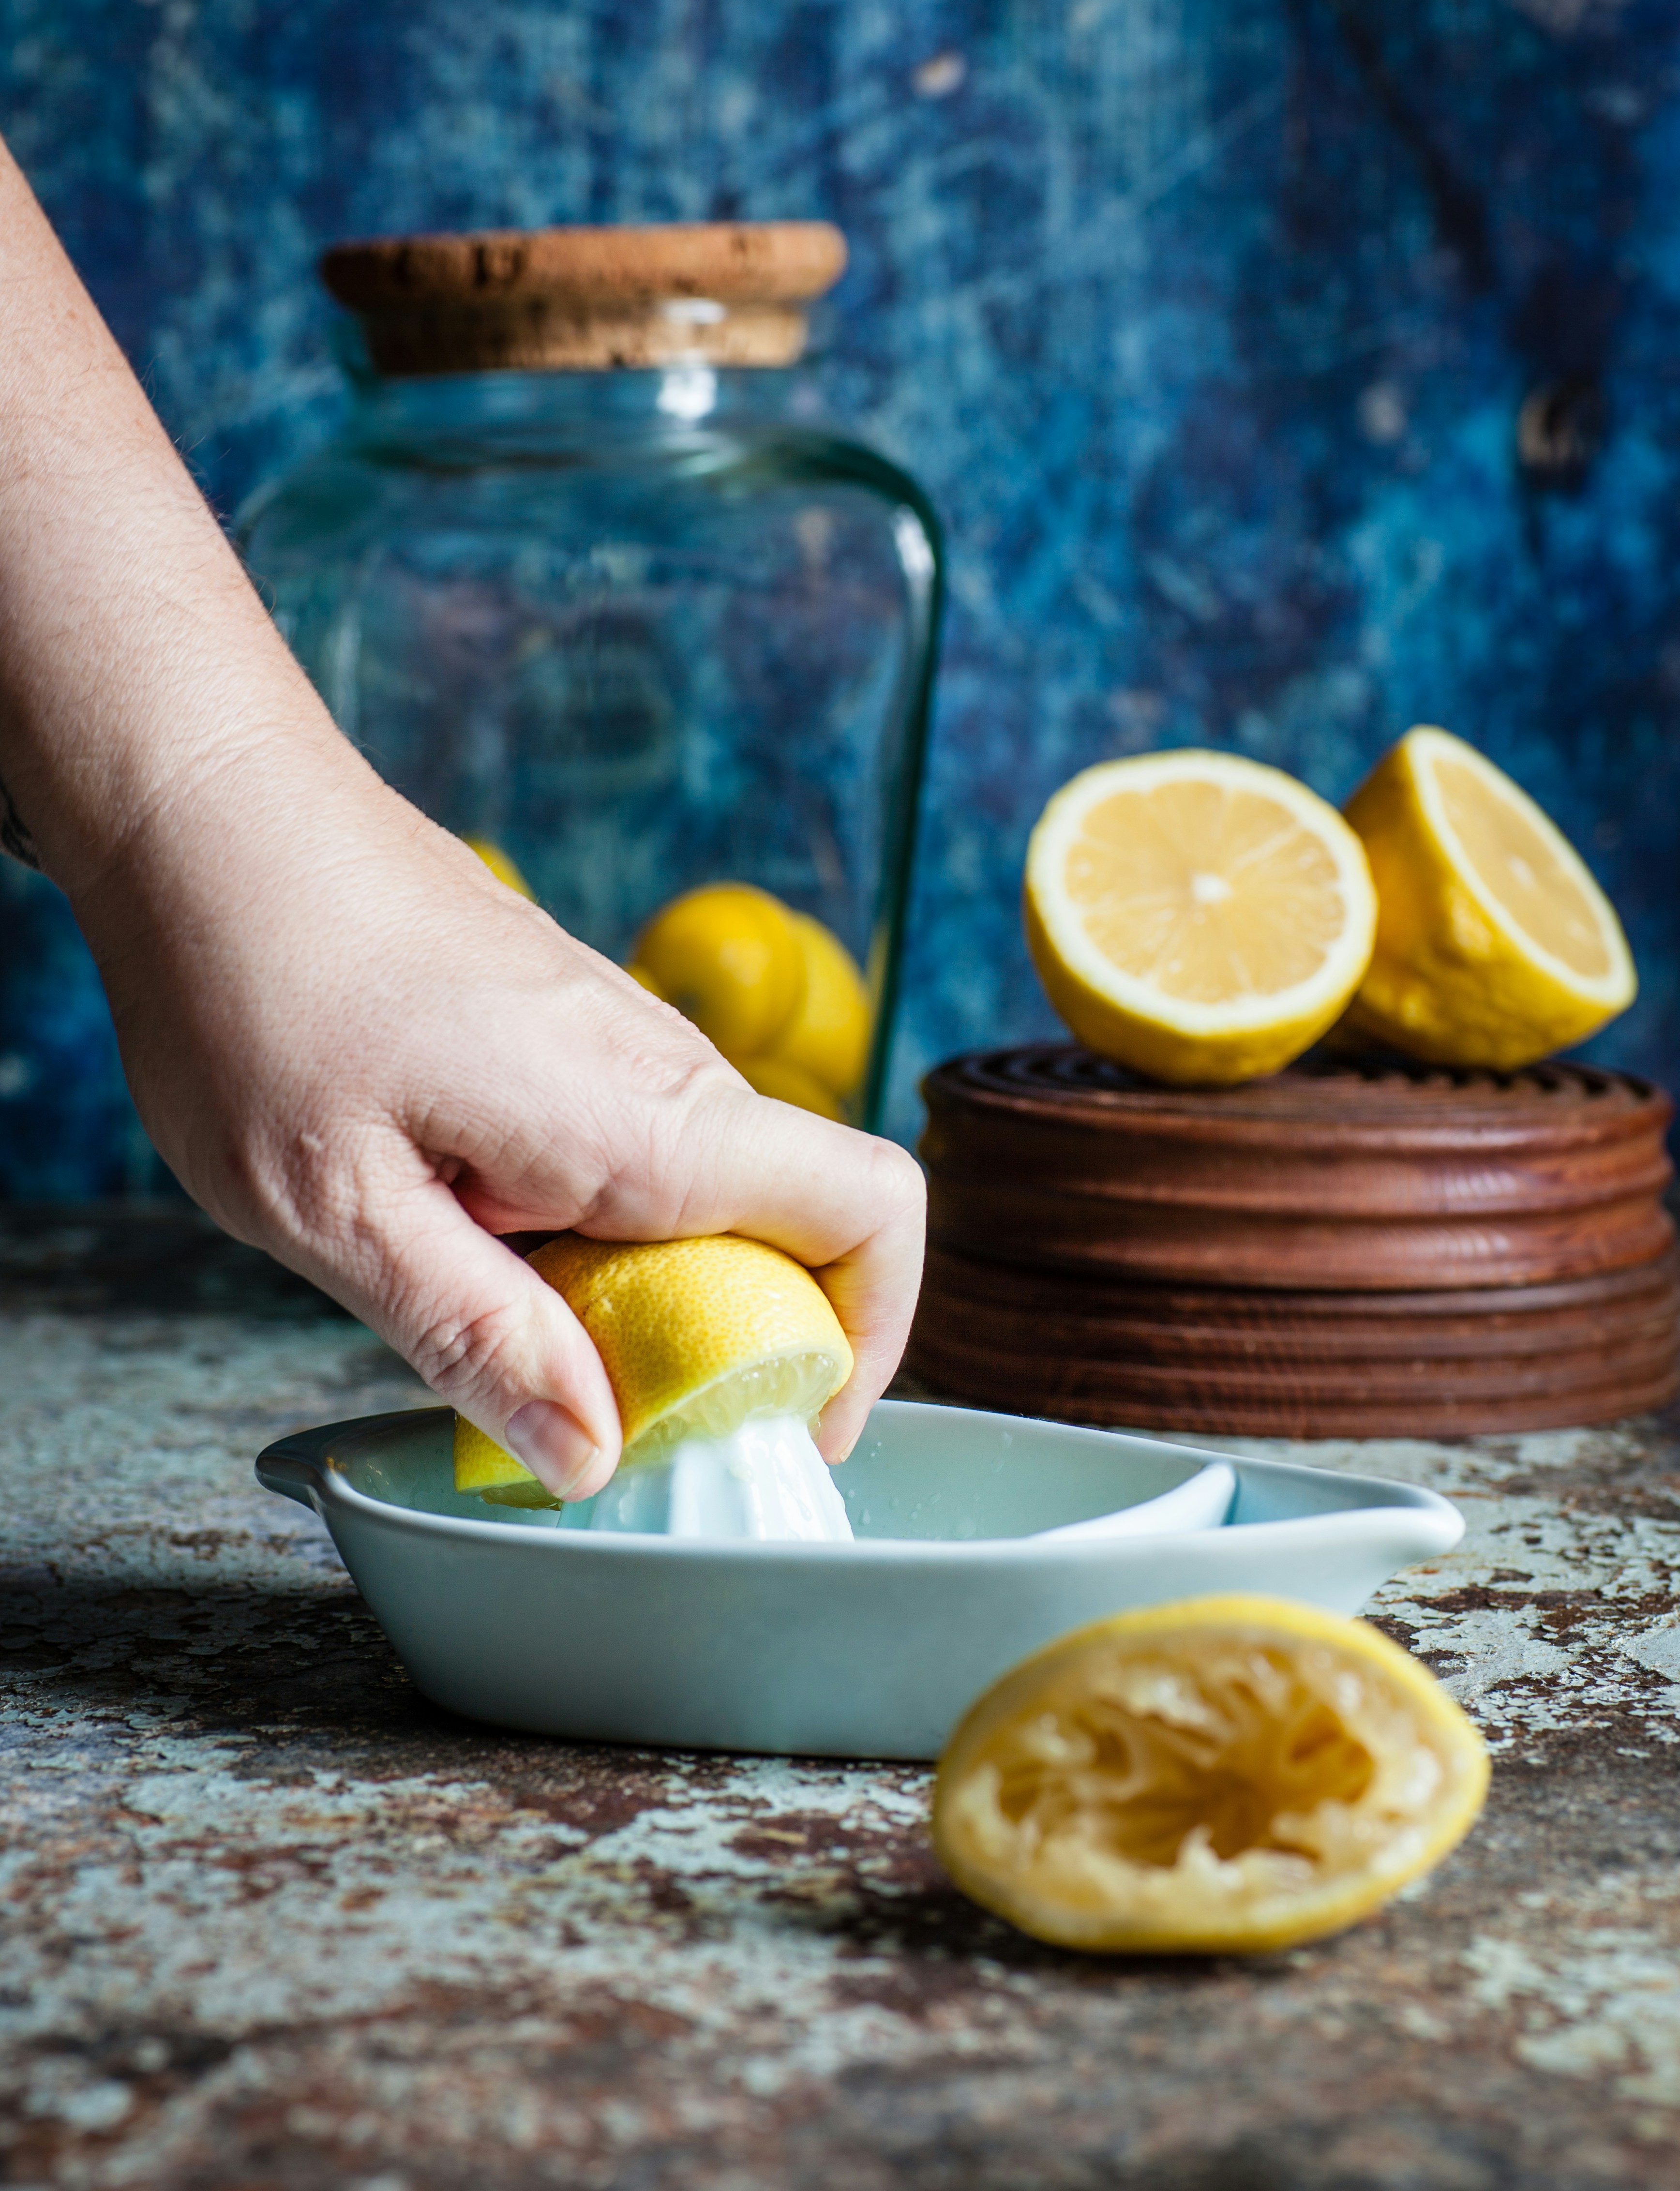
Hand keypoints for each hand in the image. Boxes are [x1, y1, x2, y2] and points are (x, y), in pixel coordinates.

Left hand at [73, 726, 926, 1499]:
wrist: (214, 817)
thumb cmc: (257, 993)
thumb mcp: (339, 1212)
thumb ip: (479, 1337)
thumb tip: (591, 1456)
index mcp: (641, 1120)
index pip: (871, 1211)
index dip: (872, 1337)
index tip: (788, 1428)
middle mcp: (664, 1070)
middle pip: (798, 1226)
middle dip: (731, 1342)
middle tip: (580, 1406)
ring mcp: (622, 1041)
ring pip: (711, 1195)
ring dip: (644, 1286)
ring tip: (485, 1304)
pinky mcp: (569, 1028)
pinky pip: (635, 1152)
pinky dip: (589, 1225)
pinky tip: (455, 1223)